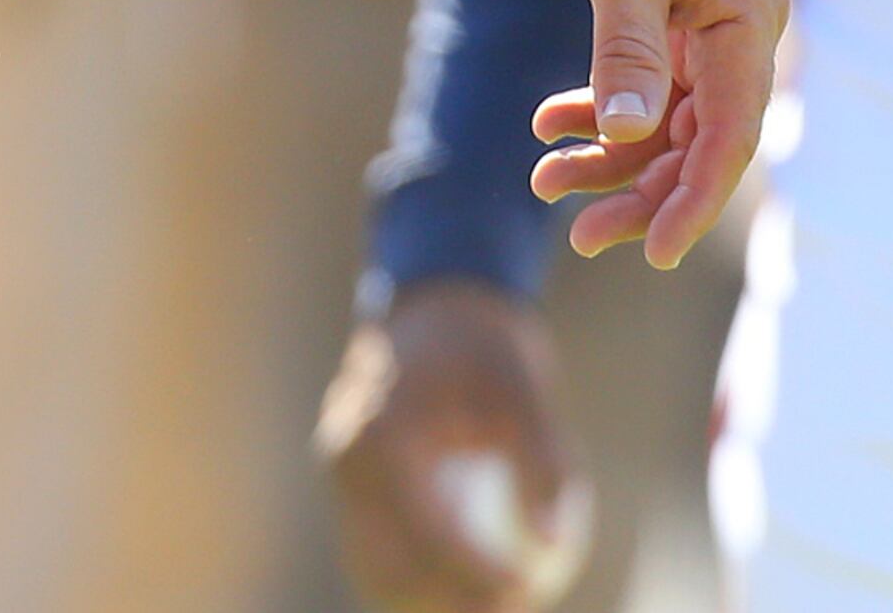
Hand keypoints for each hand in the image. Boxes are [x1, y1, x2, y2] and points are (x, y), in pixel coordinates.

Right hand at [317, 280, 589, 612]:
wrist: (433, 309)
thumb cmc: (487, 352)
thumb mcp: (527, 397)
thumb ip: (542, 467)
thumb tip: (552, 542)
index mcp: (381, 433)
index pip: (427, 530)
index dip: (477, 574)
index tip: (526, 589)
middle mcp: (346, 458)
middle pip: (390, 562)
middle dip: (451, 602)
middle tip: (514, 605)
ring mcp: (339, 474)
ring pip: (374, 565)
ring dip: (427, 599)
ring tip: (492, 605)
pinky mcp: (348, 484)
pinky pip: (375, 547)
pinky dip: (413, 577)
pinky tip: (465, 595)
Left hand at [540, 0, 784, 265]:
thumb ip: (627, 49)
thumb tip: (630, 133)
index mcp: (747, 23)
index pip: (728, 138)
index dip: (691, 202)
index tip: (649, 252)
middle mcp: (740, 29)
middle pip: (697, 138)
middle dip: (640, 189)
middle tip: (578, 233)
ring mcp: (710, 18)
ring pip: (668, 113)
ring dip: (614, 151)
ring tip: (546, 179)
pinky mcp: (676, 3)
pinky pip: (648, 76)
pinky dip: (604, 101)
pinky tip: (552, 120)